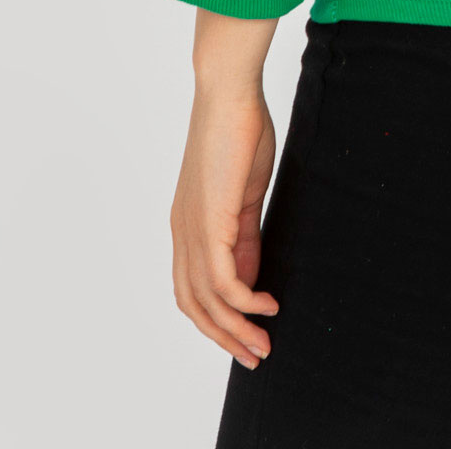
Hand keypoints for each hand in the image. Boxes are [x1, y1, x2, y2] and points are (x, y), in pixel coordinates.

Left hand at [171, 14, 281, 368]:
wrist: (228, 93)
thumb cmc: (239, 130)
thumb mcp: (243, 192)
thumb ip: (244, 234)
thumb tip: (251, 274)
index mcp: (189, 224)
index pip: (193, 289)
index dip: (217, 319)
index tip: (247, 336)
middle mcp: (182, 233)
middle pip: (194, 306)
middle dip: (225, 338)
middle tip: (256, 356)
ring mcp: (192, 229)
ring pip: (206, 302)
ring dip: (236, 329)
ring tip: (265, 344)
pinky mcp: (209, 223)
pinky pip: (221, 281)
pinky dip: (244, 301)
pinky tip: (267, 306)